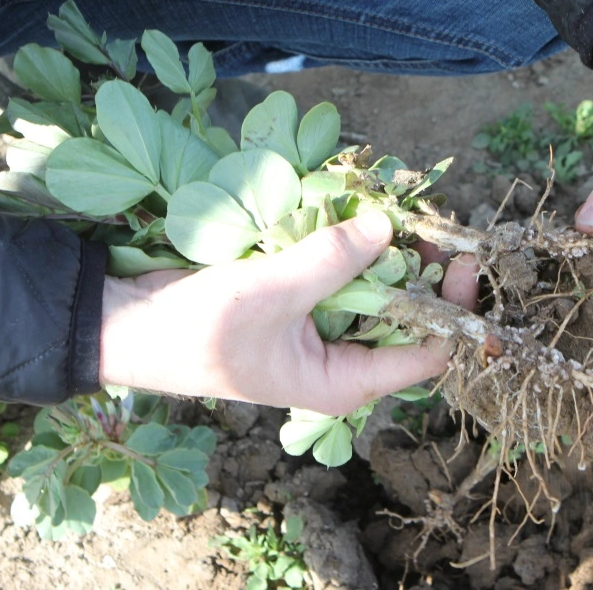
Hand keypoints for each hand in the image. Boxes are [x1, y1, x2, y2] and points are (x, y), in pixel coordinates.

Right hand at [99, 212, 479, 415]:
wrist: (132, 325)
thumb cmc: (198, 330)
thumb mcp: (270, 293)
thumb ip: (331, 260)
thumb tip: (386, 228)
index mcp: (344, 383)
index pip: (427, 355)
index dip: (452, 310)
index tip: (460, 258)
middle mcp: (343, 361)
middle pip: (409, 317)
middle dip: (424, 271)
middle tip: (433, 221)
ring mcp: (323, 329)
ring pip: (378, 290)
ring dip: (390, 252)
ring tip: (402, 209)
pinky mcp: (304, 300)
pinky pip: (345, 272)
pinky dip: (353, 244)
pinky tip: (361, 211)